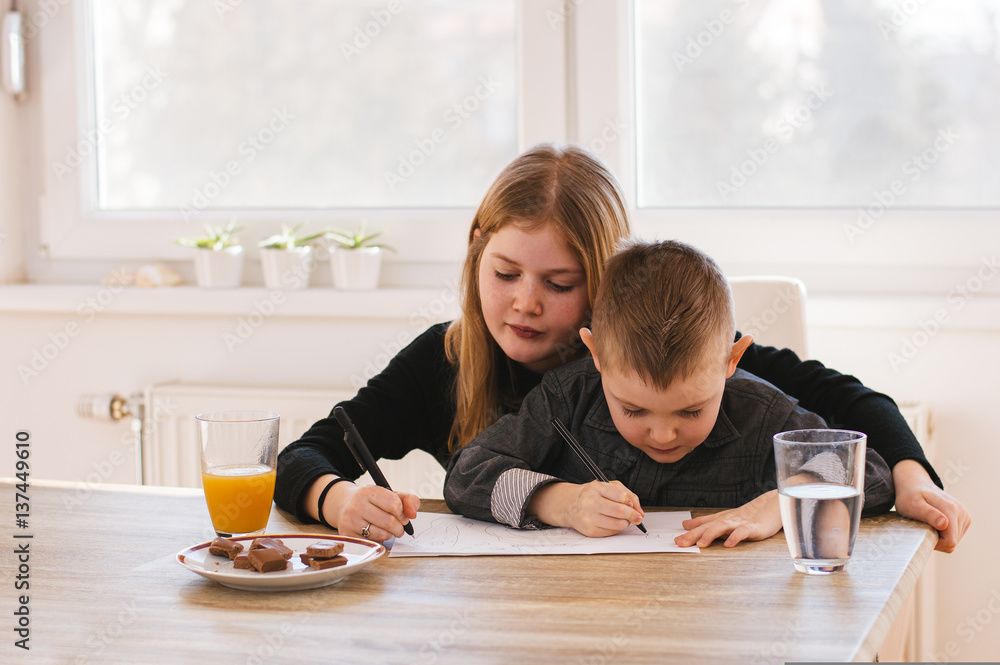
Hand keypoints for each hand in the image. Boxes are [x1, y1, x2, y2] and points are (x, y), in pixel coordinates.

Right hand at [317, 479, 418, 541]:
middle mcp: (357, 505)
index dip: (402, 512)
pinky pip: (373, 542)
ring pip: (382, 534)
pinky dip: (380, 540)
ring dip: (390, 534)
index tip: (402, 515)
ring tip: (389, 530)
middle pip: (389, 521)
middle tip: (399, 527)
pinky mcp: (348, 535)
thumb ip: (407, 500)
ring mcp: (351, 521)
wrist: (344, 505)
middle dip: (399, 527)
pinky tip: (377, 533)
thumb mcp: (388, 494)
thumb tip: (413, 514)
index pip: (394, 504)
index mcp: (368, 491)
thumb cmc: (371, 501)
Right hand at [529, 480, 644, 536]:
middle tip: (637, 517)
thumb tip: (640, 511)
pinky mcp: (590, 531)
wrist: (571, 505)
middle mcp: (591, 503)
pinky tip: (611, 522)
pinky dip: (616, 529)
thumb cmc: (593, 495)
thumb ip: (628, 495)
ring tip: (622, 519)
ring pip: (618, 524)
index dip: (629, 501)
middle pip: (620, 511)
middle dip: (633, 515)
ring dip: (625, 523)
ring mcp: (590, 518)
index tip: (631, 505)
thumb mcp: (608, 487)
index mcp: (597, 488)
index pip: (620, 495)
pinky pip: (612, 533)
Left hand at [675, 490, 782, 547]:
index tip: (675, 540)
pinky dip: (735, 537)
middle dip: (693, 535)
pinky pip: (743, 532)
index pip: (702, 526)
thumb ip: (706, 522)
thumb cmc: (749, 515)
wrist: (773, 506)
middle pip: (708, 527)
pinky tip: (728, 544)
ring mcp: (740, 523)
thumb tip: (685, 525)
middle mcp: (728, 520)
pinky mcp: (754, 527)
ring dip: (710, 535)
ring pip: (722, 527)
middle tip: (680, 542)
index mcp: (721, 519)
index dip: (688, 533)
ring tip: (701, 543)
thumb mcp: (725, 519)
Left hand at [892, 459, 970, 552]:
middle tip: (922, 524)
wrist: (915, 484)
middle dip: (936, 539)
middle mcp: (962, 512)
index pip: (950, 542)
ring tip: (928, 522)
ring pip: (954, 539)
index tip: (921, 532)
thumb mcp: (913, 505)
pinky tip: (934, 521)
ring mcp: (965, 515)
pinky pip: (955, 535)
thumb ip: (928, 514)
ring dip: (940, 536)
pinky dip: (943, 533)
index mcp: (951, 510)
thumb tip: (944, 524)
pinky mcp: (964, 518)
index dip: (934, 542)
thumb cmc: (910, 496)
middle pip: (952, 542)